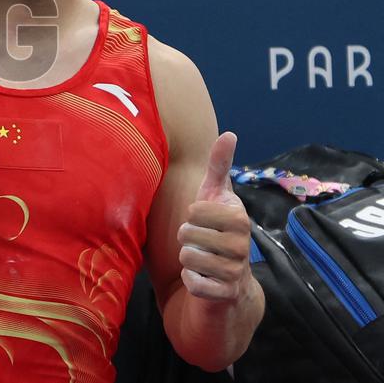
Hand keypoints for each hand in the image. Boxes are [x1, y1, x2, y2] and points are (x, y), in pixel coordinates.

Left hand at [177, 132, 252, 303]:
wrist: (229, 280)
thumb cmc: (216, 229)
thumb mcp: (215, 195)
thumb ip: (219, 165)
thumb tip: (229, 133)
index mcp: (240, 218)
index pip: (194, 210)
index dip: (190, 216)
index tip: (203, 221)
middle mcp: (243, 245)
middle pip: (186, 233)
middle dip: (186, 238)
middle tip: (201, 242)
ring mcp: (236, 272)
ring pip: (187, 258)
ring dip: (186, 259)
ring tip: (201, 259)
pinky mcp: (226, 295)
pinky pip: (193, 284)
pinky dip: (190, 281)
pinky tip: (201, 279)